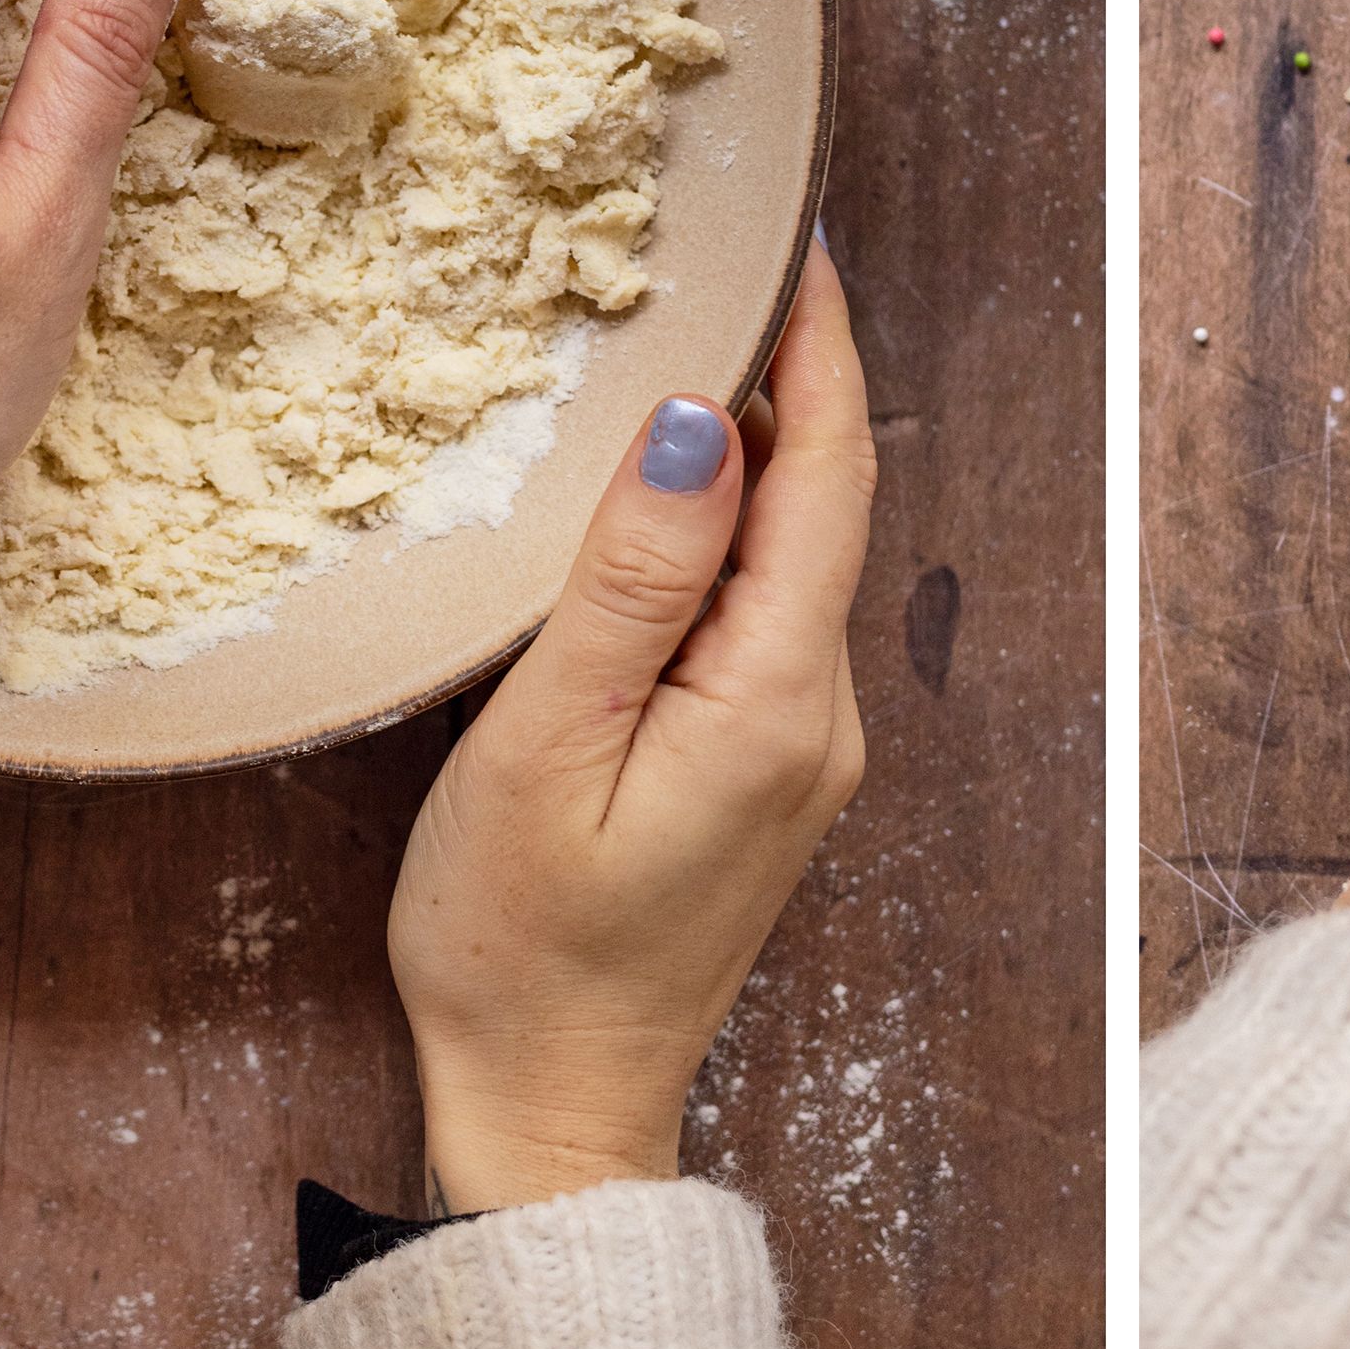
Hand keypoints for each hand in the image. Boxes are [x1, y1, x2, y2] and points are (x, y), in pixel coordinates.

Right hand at [388, 240, 873, 1215]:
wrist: (550, 1109)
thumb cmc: (521, 943)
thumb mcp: (549, 744)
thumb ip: (632, 580)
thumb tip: (702, 423)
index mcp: (778, 694)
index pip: (829, 473)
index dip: (820, 346)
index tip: (798, 239)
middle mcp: (822, 711)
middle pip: (826, 502)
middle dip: (791, 374)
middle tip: (726, 258)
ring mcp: (803, 743)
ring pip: (796, 554)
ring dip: (758, 448)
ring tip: (687, 339)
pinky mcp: (767, 766)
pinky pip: (766, 611)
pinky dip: (732, 527)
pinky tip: (669, 491)